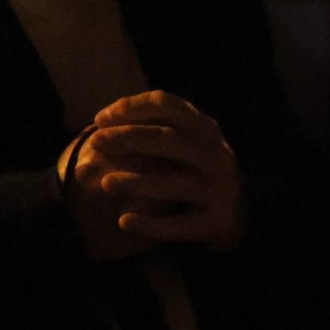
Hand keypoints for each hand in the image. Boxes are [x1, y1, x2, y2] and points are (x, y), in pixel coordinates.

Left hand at [62, 91, 245, 258]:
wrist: (235, 213)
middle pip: (169, 139)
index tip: (99, 119)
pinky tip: (124, 221)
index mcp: (203, 128)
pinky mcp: (217, 221)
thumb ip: (149, 126)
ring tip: (106, 183)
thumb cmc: (190, 167)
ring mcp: (220, 188)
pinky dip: (152, 224)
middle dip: (128, 138)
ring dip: (138, 182)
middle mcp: (215, 154)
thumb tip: (101, 121)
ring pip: (175, 182)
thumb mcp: (181, 140)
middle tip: (95, 142)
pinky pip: (180, 223)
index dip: (132, 108)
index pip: (167, 105)